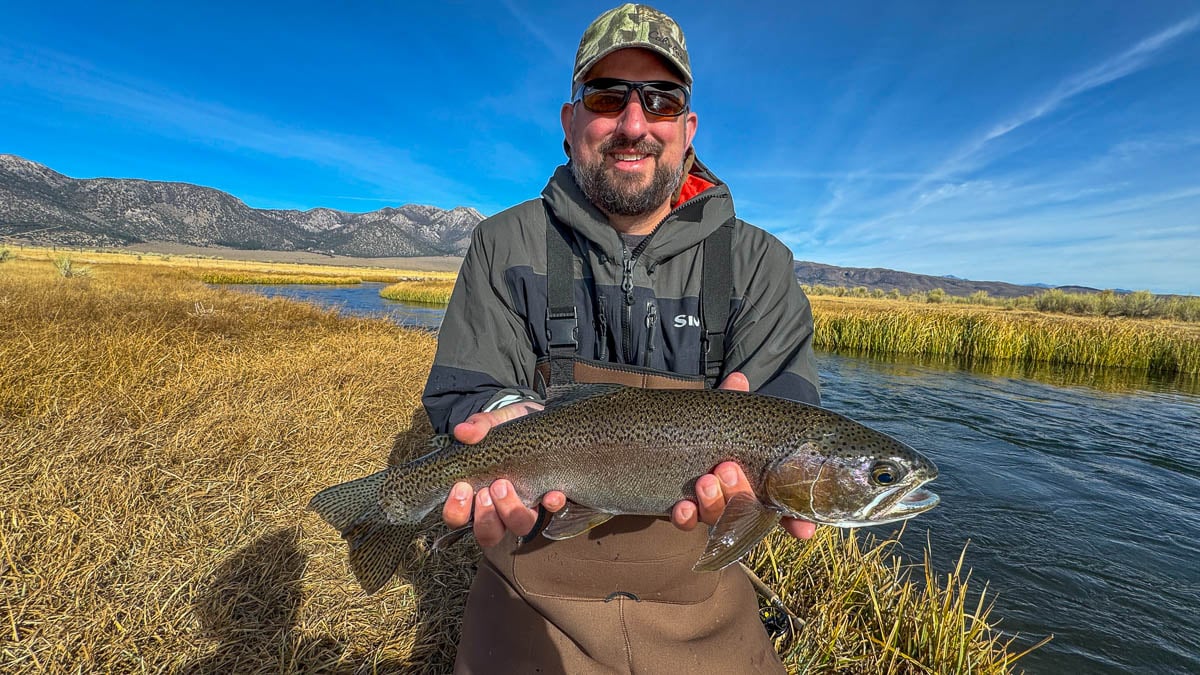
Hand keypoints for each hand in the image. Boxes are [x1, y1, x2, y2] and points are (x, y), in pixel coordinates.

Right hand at [441, 402, 566, 547]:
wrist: (538, 422)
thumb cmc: (507, 430)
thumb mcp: (492, 422)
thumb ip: (478, 425)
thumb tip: (462, 431)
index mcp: (477, 495)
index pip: (458, 519)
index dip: (456, 511)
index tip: (461, 487)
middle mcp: (500, 509)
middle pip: (488, 534)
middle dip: (485, 516)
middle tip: (486, 491)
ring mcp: (526, 506)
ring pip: (518, 527)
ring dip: (511, 512)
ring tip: (505, 485)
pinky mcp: (549, 499)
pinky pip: (552, 512)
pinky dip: (551, 504)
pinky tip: (552, 493)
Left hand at [669, 372, 816, 540]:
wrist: (676, 440)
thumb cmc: (717, 432)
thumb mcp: (727, 418)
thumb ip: (733, 403)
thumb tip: (738, 379)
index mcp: (760, 484)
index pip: (785, 510)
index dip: (796, 523)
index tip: (804, 530)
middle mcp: (738, 501)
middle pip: (746, 511)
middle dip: (739, 493)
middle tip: (726, 468)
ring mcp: (712, 508)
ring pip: (717, 518)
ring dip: (714, 502)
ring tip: (705, 481)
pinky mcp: (685, 511)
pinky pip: (686, 522)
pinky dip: (685, 517)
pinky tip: (682, 507)